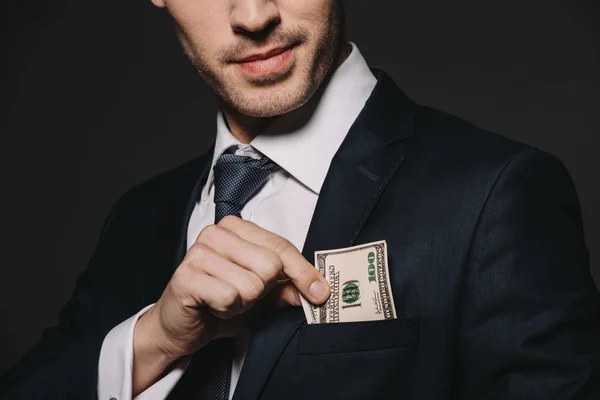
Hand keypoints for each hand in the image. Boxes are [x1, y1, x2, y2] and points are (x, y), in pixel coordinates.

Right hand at [132, 216, 329, 393]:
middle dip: (262, 291)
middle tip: (241, 295)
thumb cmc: (217, 303)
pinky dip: (227, 311)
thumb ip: (286, 288)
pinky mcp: (187, 275)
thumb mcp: (260, 296)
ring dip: (242, 303)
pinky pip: (229, 297)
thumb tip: (317, 290)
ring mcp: (199, 252)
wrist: (178, 326)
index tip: (320, 293)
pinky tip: (213, 306)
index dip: (303, 272)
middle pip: (270, 266)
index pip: (281, 246)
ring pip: (252, 285)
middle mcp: (216, 233)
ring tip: (224, 301)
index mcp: (236, 229)